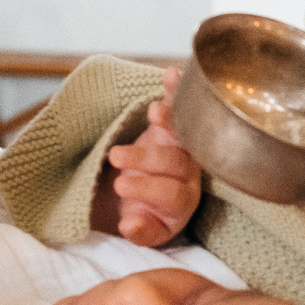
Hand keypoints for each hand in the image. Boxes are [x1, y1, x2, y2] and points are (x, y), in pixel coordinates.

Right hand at [94, 74, 202, 244]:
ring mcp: (183, 147)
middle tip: (116, 157)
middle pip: (175, 162)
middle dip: (146, 158)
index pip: (172, 194)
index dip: (149, 188)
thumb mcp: (143, 228)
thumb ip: (139, 231)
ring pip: (183, 133)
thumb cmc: (145, 212)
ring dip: (169, 120)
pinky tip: (171, 73)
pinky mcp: (175, 126)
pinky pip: (180, 108)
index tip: (120, 185)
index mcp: (183, 201)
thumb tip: (129, 226)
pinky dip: (176, 91)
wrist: (150, 195)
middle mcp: (189, 173)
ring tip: (152, 112)